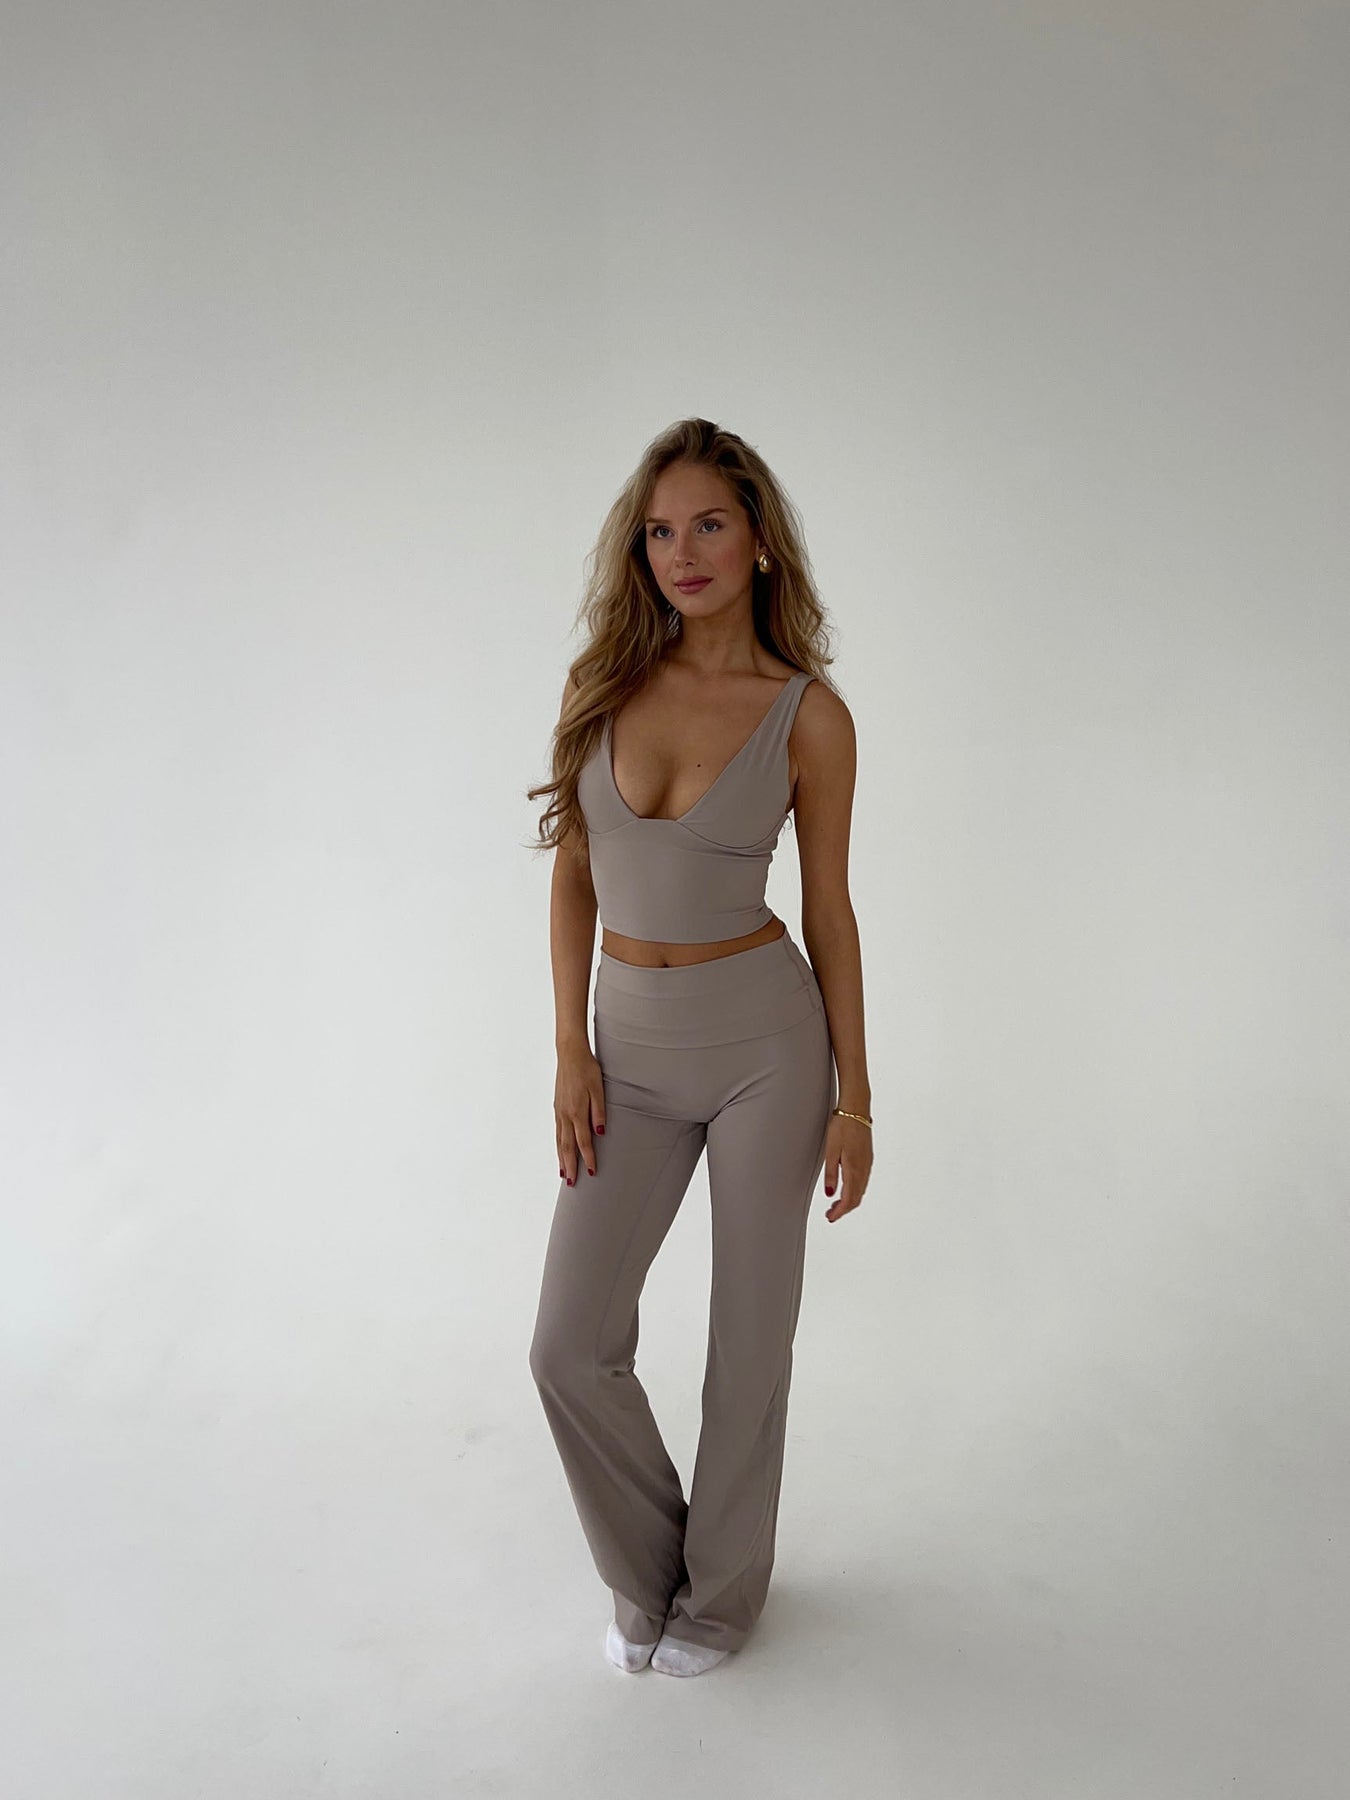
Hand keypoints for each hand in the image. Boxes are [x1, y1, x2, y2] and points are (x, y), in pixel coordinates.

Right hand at [555, 1043, 605, 1185]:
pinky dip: (557, 1145)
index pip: (583, 1142)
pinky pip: (557, 1131)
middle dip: (570, 1166)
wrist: (569, 1053)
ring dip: (561, 1158)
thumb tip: (600, 1132)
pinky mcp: (557, 1107)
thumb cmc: (587, 1069)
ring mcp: (559, 1111)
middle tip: (571, 1183)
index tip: (591, 1172)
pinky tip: (559, 1149)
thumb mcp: (598, 1088)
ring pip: (559, 1141)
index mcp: (576, 1112)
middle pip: (567, 1146)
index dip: (587, 1158)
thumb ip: (599, 1111)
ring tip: (563, 1173)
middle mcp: (565, 1115)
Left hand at [823, 1111, 871, 1221]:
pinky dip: (854, 1191)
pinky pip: (863, 1181)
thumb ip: (831, 1173)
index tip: (831, 1218)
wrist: (856, 1110)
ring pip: (860, 1190)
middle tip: (831, 1214)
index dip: (840, 1212)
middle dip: (844, 1209)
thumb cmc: (842, 1127)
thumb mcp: (830, 1150)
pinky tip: (846, 1189)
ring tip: (835, 1205)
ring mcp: (867, 1164)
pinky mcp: (867, 1159)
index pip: (849, 1199)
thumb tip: (830, 1193)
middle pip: (857, 1198)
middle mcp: (864, 1169)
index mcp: (854, 1169)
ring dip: (849, 1200)